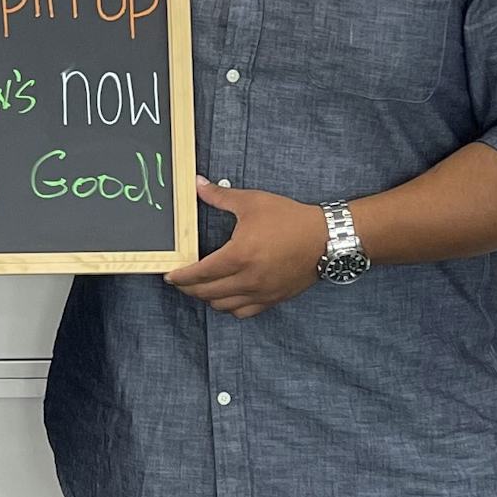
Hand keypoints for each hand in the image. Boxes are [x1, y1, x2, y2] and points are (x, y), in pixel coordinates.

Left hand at [165, 180, 329, 317]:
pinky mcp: (273, 299)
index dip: (181, 277)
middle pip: (206, 293)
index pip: (200, 273)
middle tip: (182, 281)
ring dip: (207, 298)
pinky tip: (226, 298)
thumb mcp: (253, 202)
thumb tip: (197, 184)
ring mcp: (261, 293)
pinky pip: (243, 312)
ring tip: (202, 287)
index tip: (170, 276)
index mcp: (239, 255)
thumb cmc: (290, 218)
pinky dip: (229, 307)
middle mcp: (247, 279)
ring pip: (223, 305)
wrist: (326, 238)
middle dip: (189, 288)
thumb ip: (220, 196)